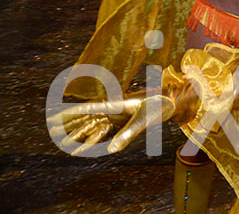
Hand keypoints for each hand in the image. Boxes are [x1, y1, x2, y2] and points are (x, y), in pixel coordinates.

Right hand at [48, 77, 196, 154]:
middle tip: (51, 127)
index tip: (55, 115)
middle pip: (87, 116)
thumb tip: (111, 151)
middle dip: (70, 122)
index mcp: (116, 105)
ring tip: (62, 138)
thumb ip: (127, 135)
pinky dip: (92, 137)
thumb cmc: (159, 106)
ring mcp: (117, 115)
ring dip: (78, 130)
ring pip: (93, 123)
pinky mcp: (122, 120)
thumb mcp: (144, 121)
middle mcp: (114, 109)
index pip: (89, 109)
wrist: (172, 101)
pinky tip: (83, 145)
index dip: (72, 113)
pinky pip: (103, 129)